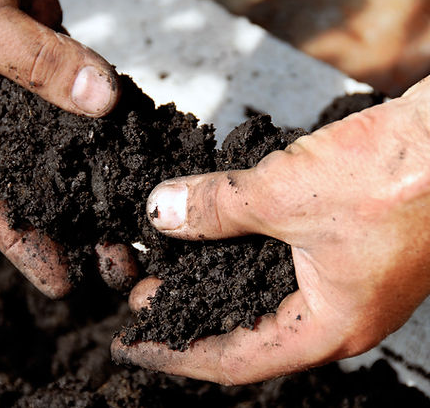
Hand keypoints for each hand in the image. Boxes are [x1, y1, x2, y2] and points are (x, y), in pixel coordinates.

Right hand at [0, 0, 121, 297]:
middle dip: (74, 228)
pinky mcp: (51, 75)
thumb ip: (35, 62)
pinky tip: (138, 161)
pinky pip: (85, 110)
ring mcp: (20, 102)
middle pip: (31, 190)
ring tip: (136, 226)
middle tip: (119, 262)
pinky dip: (110, 135)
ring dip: (98, 189)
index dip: (23, 246)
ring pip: (64, 156)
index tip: (63, 282)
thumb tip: (101, 100)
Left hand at [112, 78, 429, 383]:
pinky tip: (217, 229)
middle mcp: (335, 313)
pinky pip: (279, 258)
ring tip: (171, 263)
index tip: (135, 343)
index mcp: (327, 327)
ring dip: (214, 277)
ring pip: (261, 291)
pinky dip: (241, 247)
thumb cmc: (400, 175)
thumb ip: (216, 207)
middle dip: (191, 313)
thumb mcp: (286, 193)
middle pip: (244, 328)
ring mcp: (343, 279)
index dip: (177, 354)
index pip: (232, 360)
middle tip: (146, 297)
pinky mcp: (344, 244)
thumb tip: (162, 211)